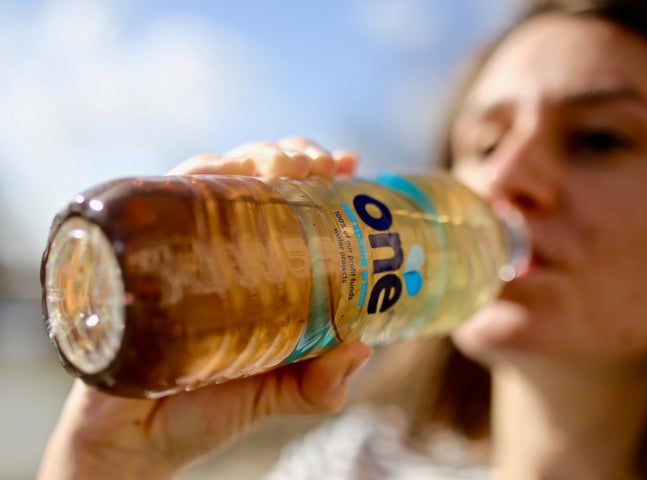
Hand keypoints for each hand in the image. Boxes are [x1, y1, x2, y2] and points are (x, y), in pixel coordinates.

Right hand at [38, 138, 369, 479]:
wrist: (137, 443)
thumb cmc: (207, 408)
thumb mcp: (277, 391)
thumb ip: (319, 382)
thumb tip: (361, 348)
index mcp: (253, 267)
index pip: (287, 202)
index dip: (318, 174)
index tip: (349, 164)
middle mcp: (214, 245)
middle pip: (252, 174)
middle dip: (290, 155)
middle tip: (318, 167)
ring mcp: (175, 244)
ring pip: (209, 174)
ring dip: (249, 156)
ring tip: (282, 167)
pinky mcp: (133, 252)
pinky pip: (156, 199)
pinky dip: (190, 177)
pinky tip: (219, 173)